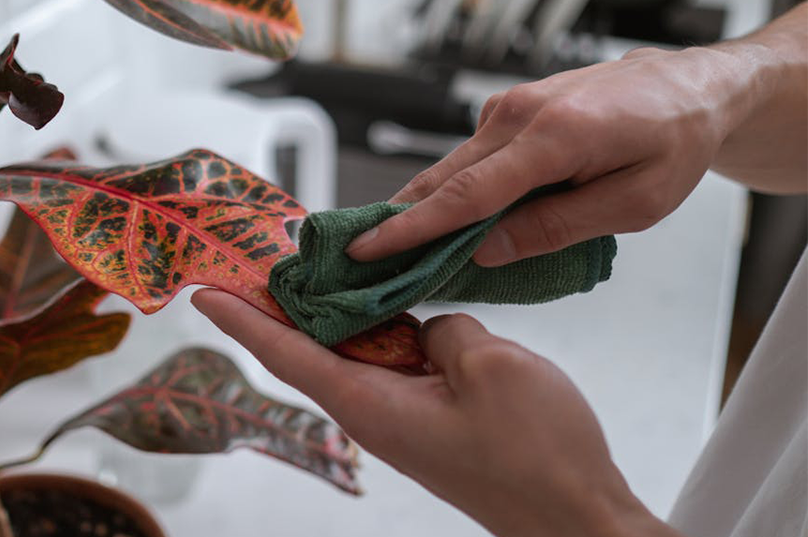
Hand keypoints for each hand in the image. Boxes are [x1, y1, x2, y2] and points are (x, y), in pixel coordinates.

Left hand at [192, 289, 682, 536]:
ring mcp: (403, 418)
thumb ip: (445, 329)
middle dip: (285, 302)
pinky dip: (386, 330)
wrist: (576, 516)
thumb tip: (429, 330)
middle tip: (264, 254)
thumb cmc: (537, 457)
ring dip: (341, 313)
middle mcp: (375, 413)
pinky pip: (394, 366)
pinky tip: (396, 300)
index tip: (204, 294)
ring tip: (325, 263)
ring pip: (358, 353)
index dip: (242, 320)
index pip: (286, 353)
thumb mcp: (491, 367)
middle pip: (313, 348)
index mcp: (370, 404)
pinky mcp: (431, 420)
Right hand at [345, 46, 759, 266]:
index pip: (466, 194)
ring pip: (450, 167)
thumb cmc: (673, 144)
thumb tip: (488, 250)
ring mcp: (510, 106)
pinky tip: (441, 221)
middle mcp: (520, 113)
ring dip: (418, 207)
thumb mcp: (635, 204)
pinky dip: (449, 189)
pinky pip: (468, 157)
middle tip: (355, 258)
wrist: (689, 87)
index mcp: (555, 137)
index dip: (412, 229)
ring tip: (385, 247)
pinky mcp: (509, 109)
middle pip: (442, 178)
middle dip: (396, 221)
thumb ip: (558, 228)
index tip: (368, 250)